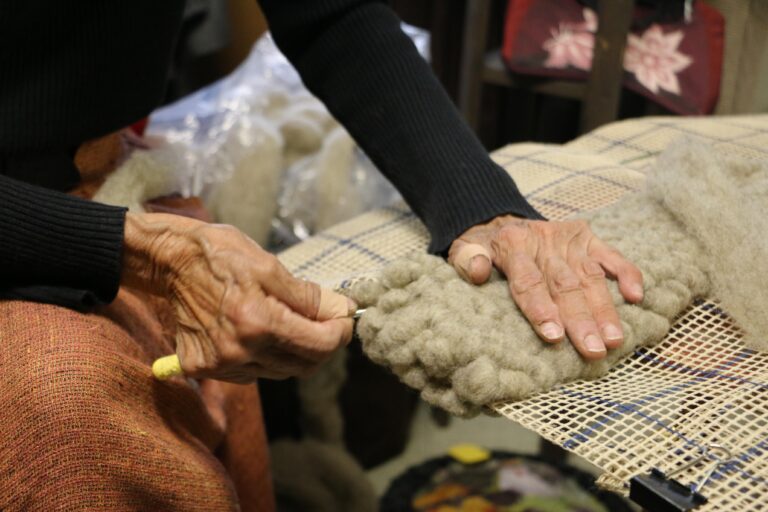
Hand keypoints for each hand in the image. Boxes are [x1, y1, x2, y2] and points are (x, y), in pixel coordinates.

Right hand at [122, 212, 354, 381]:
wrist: (171, 261)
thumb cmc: (221, 256)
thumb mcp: (270, 266)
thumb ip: (309, 296)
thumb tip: (342, 309)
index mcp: (258, 323)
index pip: (319, 345)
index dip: (340, 333)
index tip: (345, 318)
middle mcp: (239, 351)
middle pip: (303, 366)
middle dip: (322, 345)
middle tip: (325, 322)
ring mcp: (219, 364)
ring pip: (279, 372)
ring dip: (292, 352)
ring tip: (286, 321)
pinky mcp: (204, 368)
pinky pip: (250, 373)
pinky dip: (264, 357)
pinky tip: (257, 332)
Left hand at [448, 216, 642, 359]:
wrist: (498, 219)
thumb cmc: (482, 247)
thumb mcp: (463, 249)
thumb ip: (467, 260)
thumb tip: (479, 271)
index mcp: (512, 246)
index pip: (528, 282)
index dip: (540, 310)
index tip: (554, 336)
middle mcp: (543, 241)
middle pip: (564, 284)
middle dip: (580, 319)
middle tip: (593, 350)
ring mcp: (568, 239)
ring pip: (590, 276)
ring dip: (604, 308)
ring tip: (614, 339)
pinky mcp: (587, 238)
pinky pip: (611, 255)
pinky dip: (626, 273)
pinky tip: (637, 296)